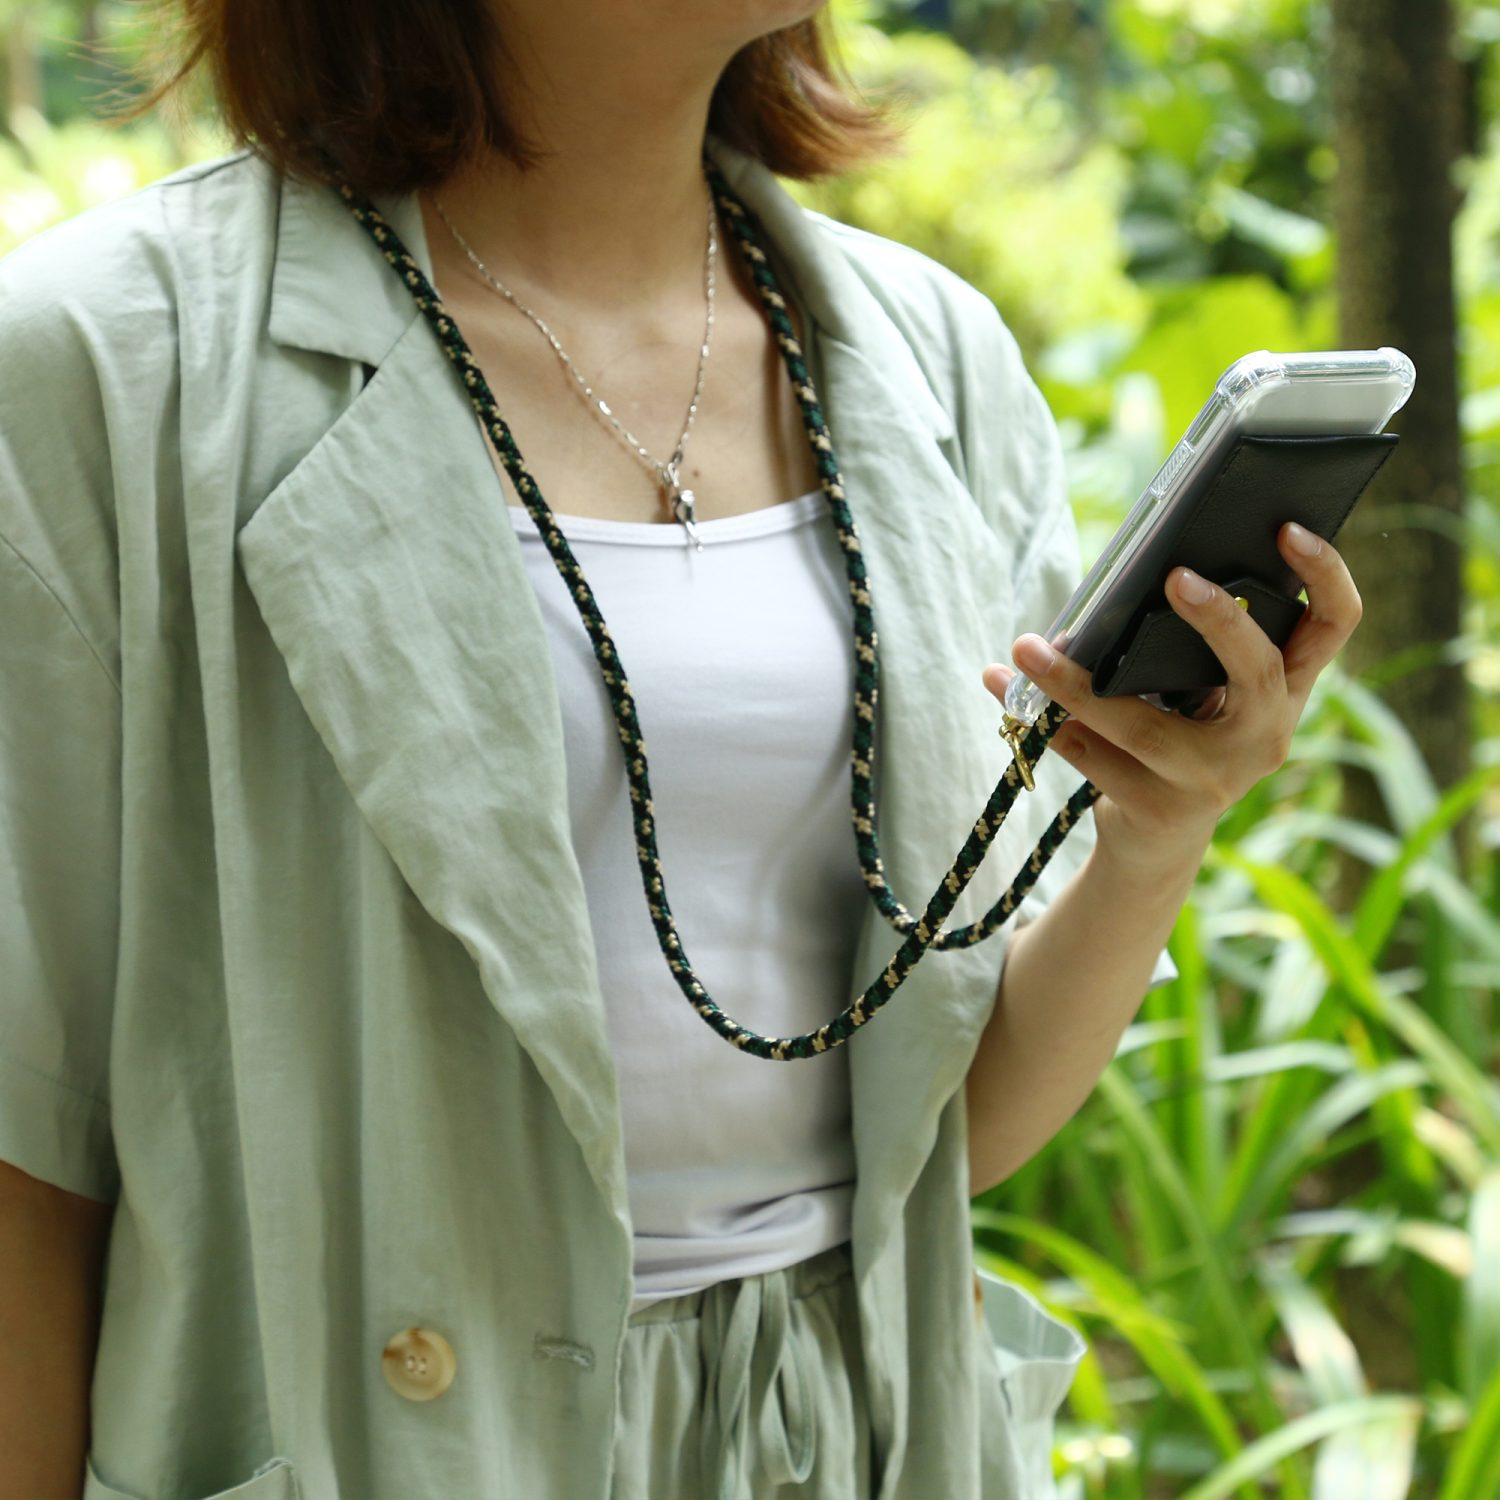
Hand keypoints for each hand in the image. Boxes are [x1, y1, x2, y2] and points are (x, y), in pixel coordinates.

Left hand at [981, 521, 1362, 875]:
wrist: (1157, 841)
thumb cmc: (1175, 739)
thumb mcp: (1195, 691)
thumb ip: (1181, 643)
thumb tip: (1117, 581)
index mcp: (1285, 690)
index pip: (1333, 625)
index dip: (1325, 575)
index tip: (1287, 528)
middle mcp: (1265, 735)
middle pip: (1259, 669)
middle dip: (1220, 621)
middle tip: (1174, 577)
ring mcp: (1215, 779)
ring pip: (1143, 725)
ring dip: (1076, 683)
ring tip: (1026, 648)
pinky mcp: (1162, 809)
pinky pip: (1096, 758)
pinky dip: (1045, 724)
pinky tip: (1006, 691)